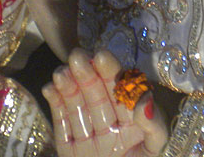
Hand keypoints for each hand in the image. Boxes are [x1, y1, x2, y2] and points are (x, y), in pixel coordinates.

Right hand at [42, 49, 167, 156]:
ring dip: (70, 87)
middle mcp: (113, 125)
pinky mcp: (70, 149)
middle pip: (100, 95)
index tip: (101, 56)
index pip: (124, 92)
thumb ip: (152, 126)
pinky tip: (51, 87)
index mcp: (136, 123)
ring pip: (79, 106)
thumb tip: (147, 99)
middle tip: (77, 56)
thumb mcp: (153, 148)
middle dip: (88, 75)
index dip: (113, 73)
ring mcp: (90, 137)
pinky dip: (56, 105)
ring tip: (61, 71)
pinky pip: (63, 124)